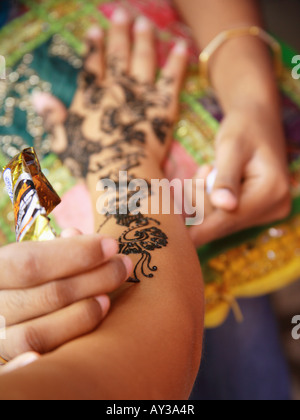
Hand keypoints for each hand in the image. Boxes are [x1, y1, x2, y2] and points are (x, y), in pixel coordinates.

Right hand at [0, 230, 132, 362]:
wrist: (2, 303)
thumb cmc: (21, 278)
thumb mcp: (26, 256)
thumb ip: (52, 249)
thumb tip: (77, 236)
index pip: (30, 263)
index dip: (76, 254)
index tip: (111, 245)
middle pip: (46, 296)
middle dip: (94, 279)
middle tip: (123, 266)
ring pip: (37, 334)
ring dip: (81, 315)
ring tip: (108, 299)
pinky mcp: (3, 362)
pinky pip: (16, 370)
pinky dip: (39, 362)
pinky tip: (75, 349)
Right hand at [32, 9, 187, 178]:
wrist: (122, 172)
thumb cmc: (91, 163)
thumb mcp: (64, 141)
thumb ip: (53, 117)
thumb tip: (37, 95)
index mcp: (92, 97)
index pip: (92, 65)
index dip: (93, 46)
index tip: (95, 30)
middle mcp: (116, 88)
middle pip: (118, 54)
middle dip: (119, 32)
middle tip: (122, 14)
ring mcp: (141, 94)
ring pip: (143, 59)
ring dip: (143, 39)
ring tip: (144, 22)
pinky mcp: (163, 105)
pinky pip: (172, 78)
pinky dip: (176, 61)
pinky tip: (179, 45)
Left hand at [190, 106, 290, 246]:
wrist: (257, 120)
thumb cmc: (243, 128)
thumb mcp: (231, 148)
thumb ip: (226, 178)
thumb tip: (224, 206)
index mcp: (271, 192)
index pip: (229, 218)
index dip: (200, 229)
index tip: (178, 243)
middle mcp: (274, 207)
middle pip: (223, 222)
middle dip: (202, 200)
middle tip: (206, 169)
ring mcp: (267, 211)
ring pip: (220, 219)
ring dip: (205, 197)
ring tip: (213, 169)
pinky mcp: (257, 211)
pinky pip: (224, 215)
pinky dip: (211, 199)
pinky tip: (216, 178)